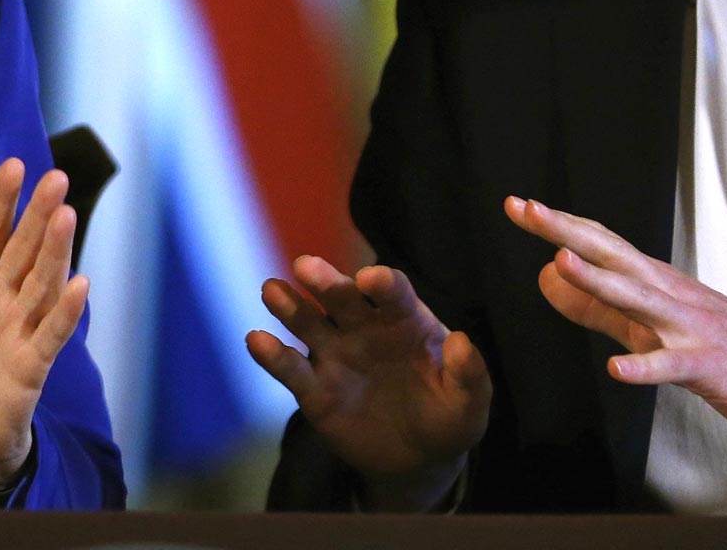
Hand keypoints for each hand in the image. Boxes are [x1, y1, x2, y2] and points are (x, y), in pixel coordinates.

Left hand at [0, 158, 86, 490]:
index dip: (0, 200)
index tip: (14, 165)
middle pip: (22, 248)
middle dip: (38, 213)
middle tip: (56, 176)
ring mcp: (19, 326)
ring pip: (41, 281)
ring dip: (55, 250)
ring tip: (67, 214)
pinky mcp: (32, 362)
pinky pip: (52, 332)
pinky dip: (67, 311)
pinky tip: (81, 285)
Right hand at [247, 255, 490, 509]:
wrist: (417, 459)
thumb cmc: (448, 417)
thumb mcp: (470, 404)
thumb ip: (469, 374)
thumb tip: (461, 341)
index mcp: (405, 320)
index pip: (393, 293)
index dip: (382, 284)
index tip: (370, 279)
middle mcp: (365, 327)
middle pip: (341, 297)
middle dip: (324, 280)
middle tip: (305, 266)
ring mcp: (336, 355)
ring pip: (308, 323)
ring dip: (289, 305)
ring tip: (272, 290)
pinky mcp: (314, 389)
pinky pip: (291, 369)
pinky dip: (272, 354)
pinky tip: (257, 340)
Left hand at [506, 197, 726, 448]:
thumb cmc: (723, 344)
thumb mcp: (650, 323)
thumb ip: (597, 306)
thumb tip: (546, 279)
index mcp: (654, 281)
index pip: (599, 242)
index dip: (558, 224)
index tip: (517, 205)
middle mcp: (667, 294)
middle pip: (610, 254)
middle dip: (565, 231)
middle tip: (524, 207)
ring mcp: (688, 327)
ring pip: (637, 299)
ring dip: (597, 280)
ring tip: (558, 260)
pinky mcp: (707, 365)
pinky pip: (671, 366)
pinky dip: (644, 367)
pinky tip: (617, 370)